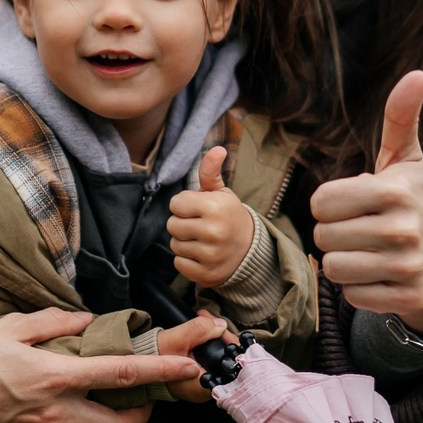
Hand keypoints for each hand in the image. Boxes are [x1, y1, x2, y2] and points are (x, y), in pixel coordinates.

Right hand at [0, 308, 203, 422]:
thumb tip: (89, 323)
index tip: (190, 369)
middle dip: (141, 417)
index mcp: (54, 376)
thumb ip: (57, 324)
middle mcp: (52, 414)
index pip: (121, 376)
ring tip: (105, 414)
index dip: (161, 374)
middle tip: (143, 402)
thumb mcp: (12, 325)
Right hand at [152, 311, 237, 401]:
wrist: (138, 364)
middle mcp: (205, 392)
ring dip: (217, 340)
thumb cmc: (153, 357)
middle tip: (216, 324)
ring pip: (221, 361)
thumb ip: (198, 330)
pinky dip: (211, 346)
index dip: (232, 349)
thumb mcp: (175, 339)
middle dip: (224, 340)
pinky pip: (213, 361)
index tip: (224, 333)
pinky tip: (205, 332)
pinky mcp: (199, 379)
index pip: (231, 370)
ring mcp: (203, 387)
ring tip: (209, 323)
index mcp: (202, 387)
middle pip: (228, 364)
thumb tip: (220, 325)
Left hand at [166, 146, 255, 286]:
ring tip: (201, 240)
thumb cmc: (229, 217)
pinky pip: (178, 263)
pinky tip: (201, 255)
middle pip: (172, 225)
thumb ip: (211, 172)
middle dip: (182, 223)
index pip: (175, 204)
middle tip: (199, 225)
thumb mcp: (222, 193)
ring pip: (174, 244)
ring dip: (184, 242)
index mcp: (215, 207)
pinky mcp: (206, 274)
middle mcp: (213, 231)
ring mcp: (210, 255)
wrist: (250, 251)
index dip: (184, 205)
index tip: (198, 209)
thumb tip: (217, 148)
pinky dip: (186, 260)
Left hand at [308, 70, 422, 333]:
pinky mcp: (408, 298)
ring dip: (343, 263)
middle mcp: (403, 229)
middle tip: (359, 230)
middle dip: (335, 234)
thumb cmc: (414, 201)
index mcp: (394, 191)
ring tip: (366, 252)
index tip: (352, 204)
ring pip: (334, 269)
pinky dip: (360, 289)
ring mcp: (408, 267)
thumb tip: (418, 73)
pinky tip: (381, 276)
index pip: (321, 202)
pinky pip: (352, 296)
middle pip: (324, 237)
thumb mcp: (407, 160)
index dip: (330, 204)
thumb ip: (401, 117)